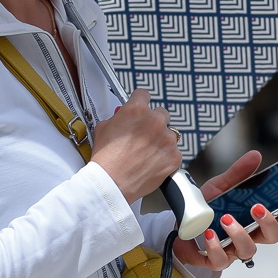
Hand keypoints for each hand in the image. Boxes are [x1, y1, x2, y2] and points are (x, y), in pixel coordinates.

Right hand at [90, 89, 182, 203]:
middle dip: (153, 122)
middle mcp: (155, 121)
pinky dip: (166, 157)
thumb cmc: (106, 158)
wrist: (112, 183)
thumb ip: (118, 117)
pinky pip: (174, 152)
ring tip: (147, 152)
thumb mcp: (103, 128)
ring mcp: (167, 139)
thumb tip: (123, 117)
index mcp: (137, 109)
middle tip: (143, 134)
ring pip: (169, 133)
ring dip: (161, 140)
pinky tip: (153, 162)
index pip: (144, 94)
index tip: (141, 107)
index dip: (140, 102)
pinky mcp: (174, 157)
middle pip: (161, 113)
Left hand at [171, 150, 277, 270]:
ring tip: (227, 219)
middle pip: (270, 237)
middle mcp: (247, 236)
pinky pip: (220, 260)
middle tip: (257, 208)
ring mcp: (232, 251)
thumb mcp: (220, 187)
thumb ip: (237, 174)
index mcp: (252, 220)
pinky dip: (215, 246)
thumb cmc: (205, 208)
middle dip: (268, 223)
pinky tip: (209, 234)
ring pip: (247, 250)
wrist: (178, 225)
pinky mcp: (213, 260)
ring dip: (239, 234)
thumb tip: (256, 155)